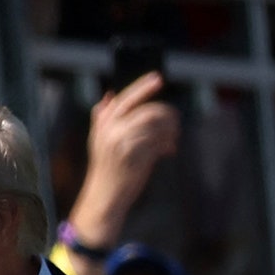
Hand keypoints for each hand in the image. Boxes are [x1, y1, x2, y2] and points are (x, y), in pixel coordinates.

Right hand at [71, 71, 179, 245]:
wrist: (105, 197)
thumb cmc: (106, 169)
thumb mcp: (99, 141)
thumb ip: (101, 118)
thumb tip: (107, 95)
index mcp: (103, 126)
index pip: (124, 100)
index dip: (142, 87)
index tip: (158, 78)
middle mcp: (111, 132)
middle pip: (147, 111)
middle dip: (166, 113)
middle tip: (175, 120)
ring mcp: (124, 144)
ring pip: (157, 125)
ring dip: (170, 130)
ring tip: (172, 138)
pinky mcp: (136, 156)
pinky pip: (160, 141)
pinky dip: (168, 144)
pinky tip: (169, 150)